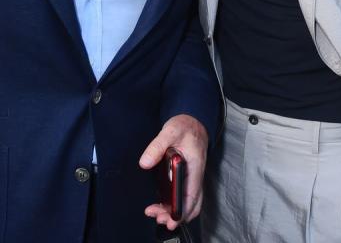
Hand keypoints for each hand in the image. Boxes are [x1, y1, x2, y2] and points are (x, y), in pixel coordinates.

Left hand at [140, 114, 208, 228]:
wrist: (192, 121)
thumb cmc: (184, 126)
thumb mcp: (170, 131)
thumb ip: (157, 146)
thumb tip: (144, 163)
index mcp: (195, 167)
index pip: (192, 196)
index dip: (182, 210)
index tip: (169, 219)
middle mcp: (196, 176)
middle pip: (191, 204)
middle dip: (176, 216)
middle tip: (158, 218)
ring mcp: (192, 178)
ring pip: (188, 202)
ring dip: (175, 212)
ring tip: (157, 214)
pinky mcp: (187, 177)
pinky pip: (184, 196)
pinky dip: (175, 205)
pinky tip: (162, 205)